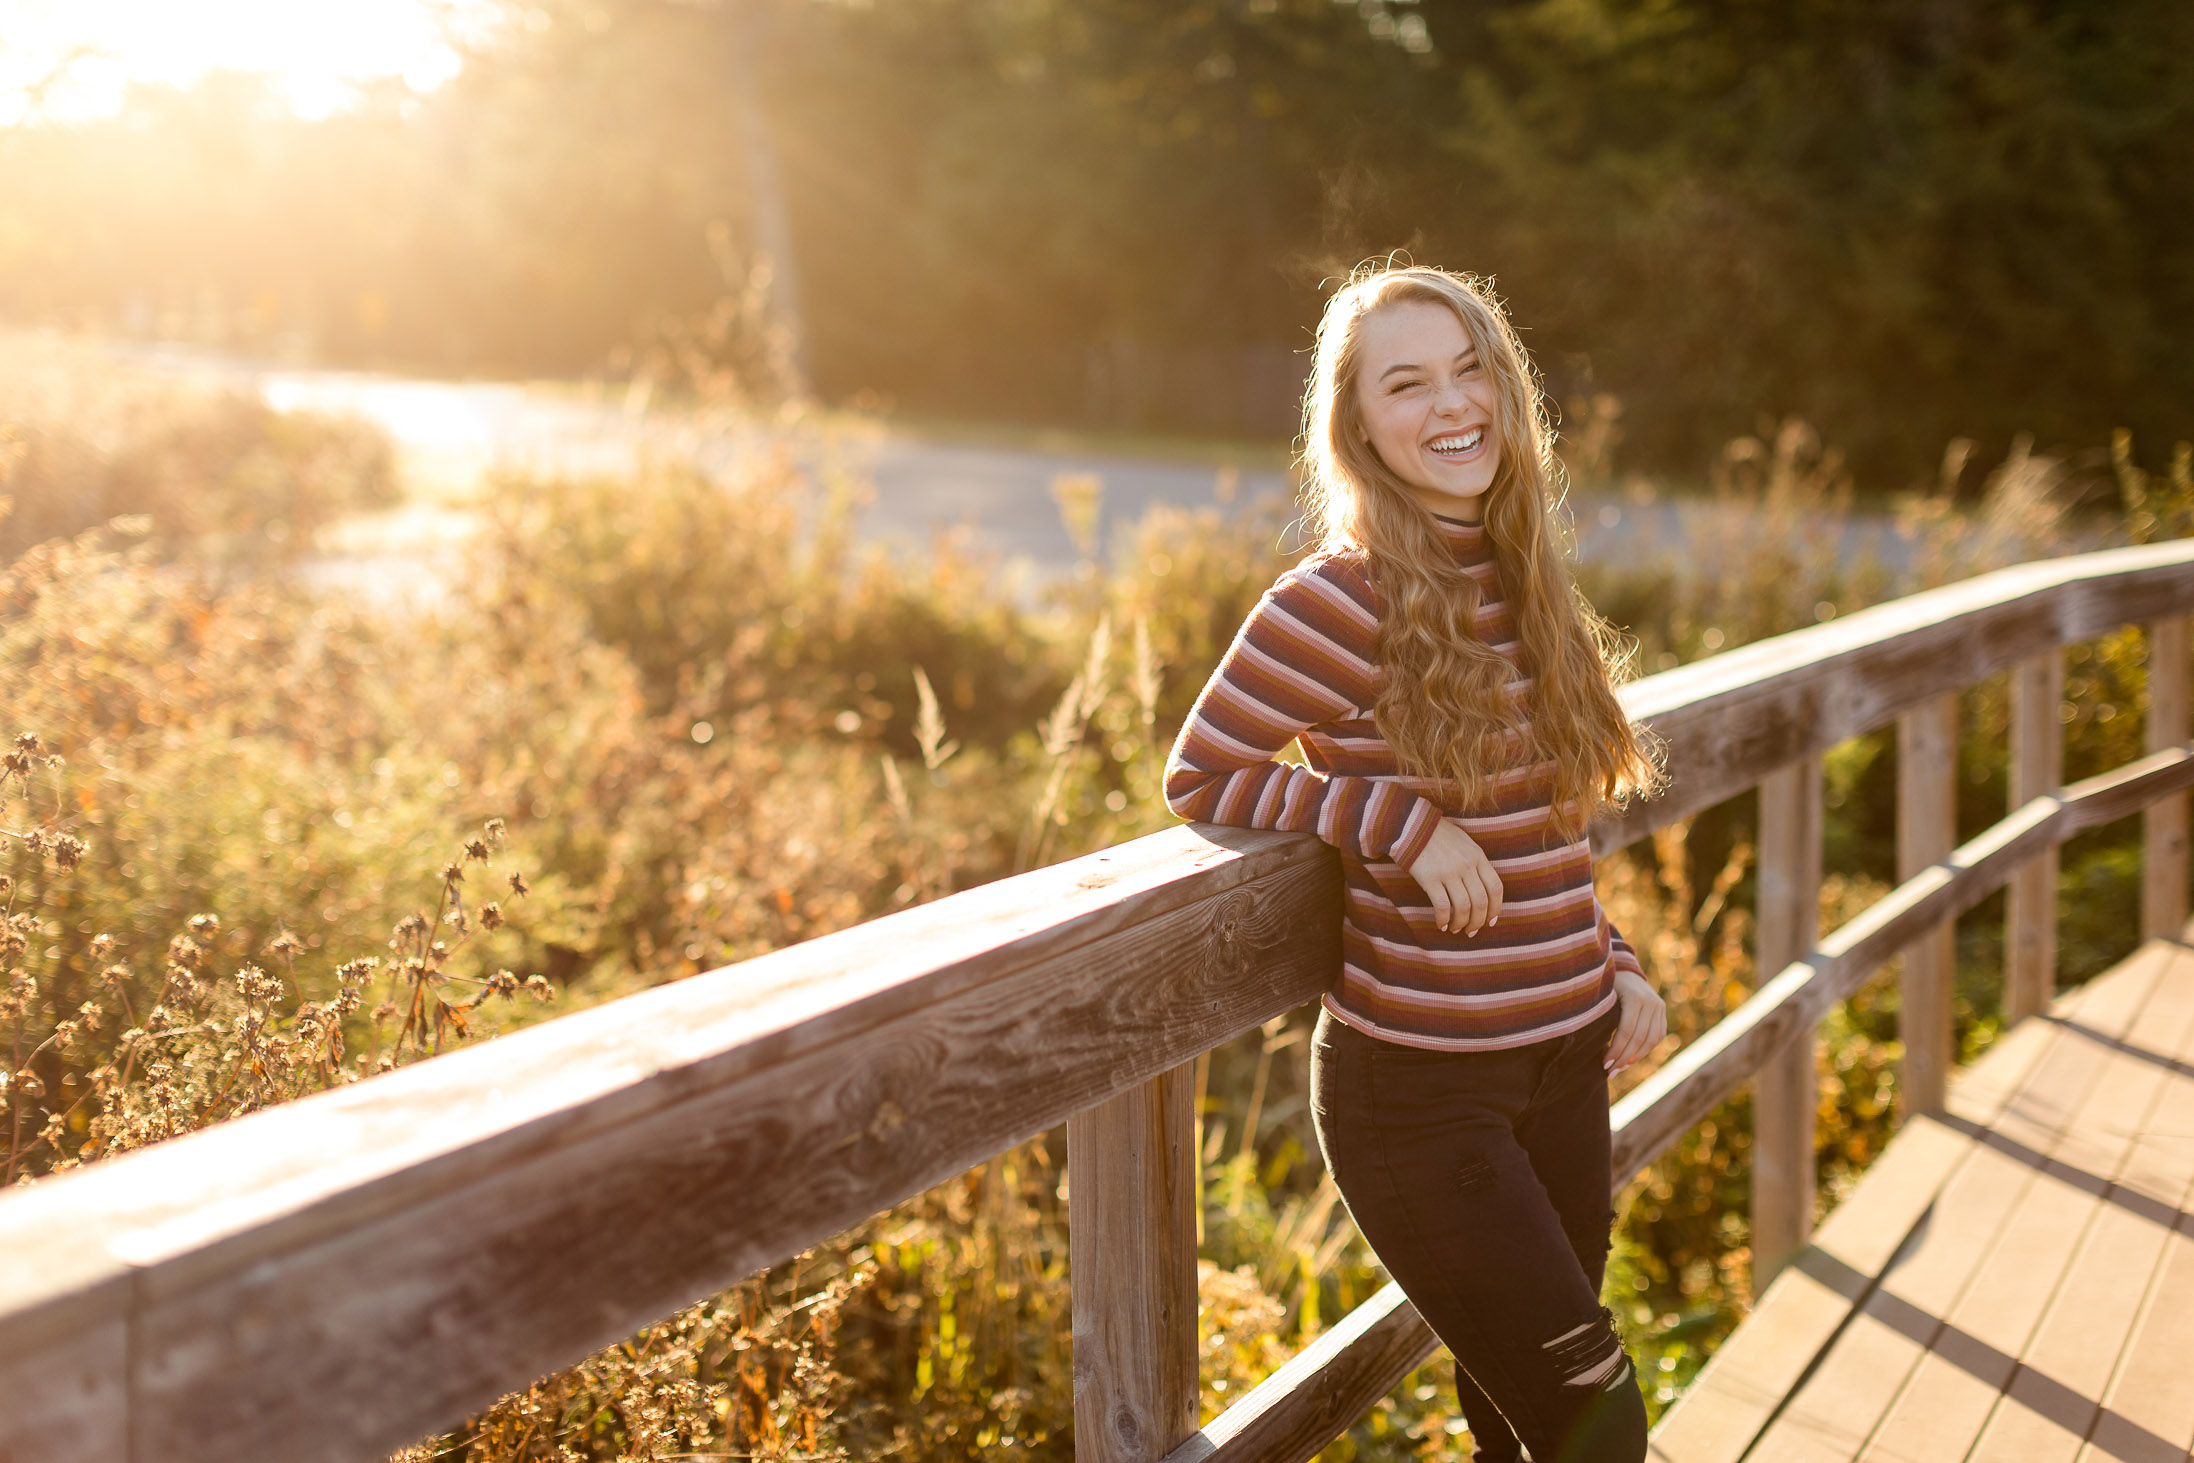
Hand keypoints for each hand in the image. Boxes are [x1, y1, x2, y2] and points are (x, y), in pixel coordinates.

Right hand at [1405, 819, 1502, 935]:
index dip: (1495, 909)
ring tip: (1455, 929)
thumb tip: (1482, 889)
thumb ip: (1476, 863)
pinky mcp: (1430, 879)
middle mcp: (1467, 865)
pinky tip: (1441, 924)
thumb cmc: (1438, 835)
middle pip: (1481, 902)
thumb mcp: (1465, 843)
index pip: (1495, 888)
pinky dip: (1444, 919)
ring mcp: (1449, 872)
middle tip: (1472, 931)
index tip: (1491, 921)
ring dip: (1461, 923)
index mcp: (1478, 856)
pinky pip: (1442, 906)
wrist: (1411, 826)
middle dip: (1478, 922)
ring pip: (1463, 907)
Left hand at [1604, 966, 1665, 1071]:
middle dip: (1624, 1058)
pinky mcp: (1662, 1011)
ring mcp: (1659, 1006)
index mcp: (1634, 996)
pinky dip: (1645, 1050)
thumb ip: (1602, 1016)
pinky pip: (1658, 1036)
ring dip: (1635, 1057)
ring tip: (1620, 1068)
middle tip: (1610, 1072)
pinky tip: (1631, 1059)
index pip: (1627, 1030)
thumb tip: (1593, 1046)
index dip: (1616, 1050)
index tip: (1604, 1064)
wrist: (1625, 969)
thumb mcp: (1602, 995)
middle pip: (1639, 1038)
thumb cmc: (1605, 984)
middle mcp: (1651, 1001)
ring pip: (1651, 1040)